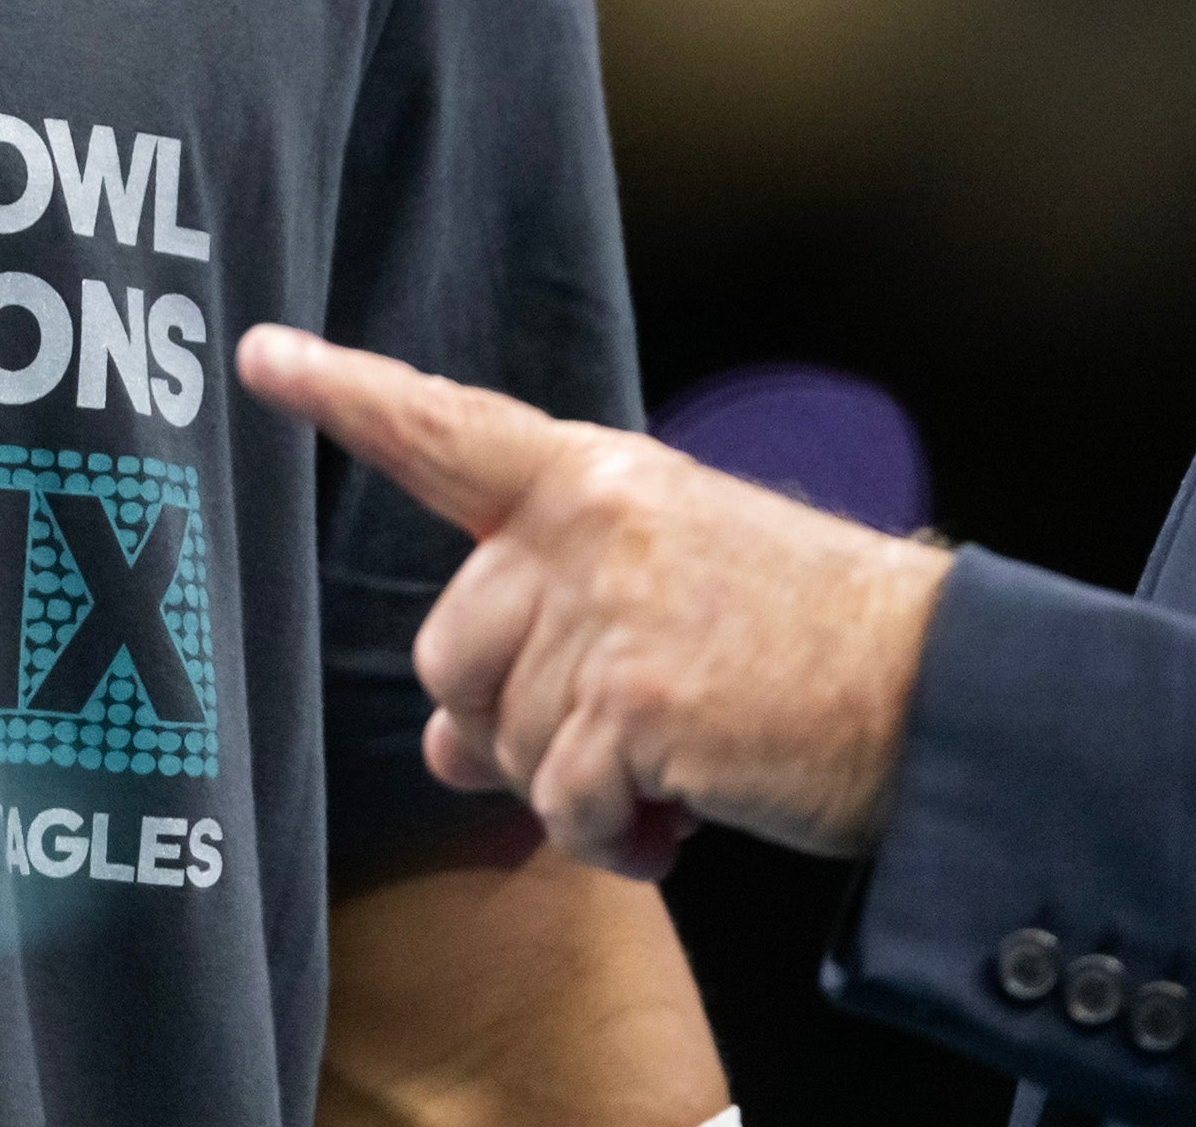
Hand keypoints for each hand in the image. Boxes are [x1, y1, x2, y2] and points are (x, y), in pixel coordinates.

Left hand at [237, 324, 954, 873]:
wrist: (936, 692)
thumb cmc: (804, 649)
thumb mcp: (665, 601)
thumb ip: (545, 639)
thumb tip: (440, 744)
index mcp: (596, 477)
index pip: (450, 429)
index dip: (348, 394)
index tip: (259, 356)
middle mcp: (589, 524)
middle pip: (450, 650)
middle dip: (514, 721)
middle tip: (622, 738)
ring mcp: (610, 609)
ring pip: (501, 738)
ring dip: (575, 786)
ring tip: (673, 770)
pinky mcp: (636, 702)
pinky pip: (562, 806)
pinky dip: (613, 839)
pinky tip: (685, 813)